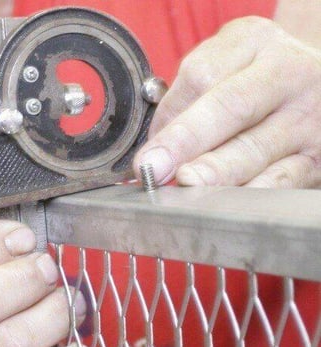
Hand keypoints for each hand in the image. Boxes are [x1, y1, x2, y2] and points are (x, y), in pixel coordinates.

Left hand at [134, 16, 320, 187]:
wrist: (317, 88)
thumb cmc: (253, 80)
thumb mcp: (223, 65)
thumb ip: (186, 100)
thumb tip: (153, 153)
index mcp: (253, 41)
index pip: (202, 76)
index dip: (170, 116)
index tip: (146, 151)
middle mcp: (288, 73)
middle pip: (231, 107)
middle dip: (187, 141)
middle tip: (156, 167)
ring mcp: (308, 115)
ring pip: (257, 147)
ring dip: (216, 170)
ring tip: (187, 183)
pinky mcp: (320, 155)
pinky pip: (285, 178)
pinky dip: (252, 191)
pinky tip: (225, 200)